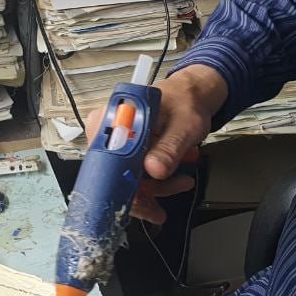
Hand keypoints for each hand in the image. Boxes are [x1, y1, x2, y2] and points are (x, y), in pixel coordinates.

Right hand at [82, 64, 227, 223]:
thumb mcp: (183, 125)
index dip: (121, 184)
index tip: (142, 198)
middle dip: (148, 189)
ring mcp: (118, 145)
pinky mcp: (128, 154)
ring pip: (127, 181)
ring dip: (158, 186)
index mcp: (112, 118)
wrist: (191, 97)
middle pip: (114, 175)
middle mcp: (108, 132)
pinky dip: (157, 182)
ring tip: (182, 179)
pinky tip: (175, 177)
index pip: (105, 161)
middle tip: (174, 188)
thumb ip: (169, 148)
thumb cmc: (185, 102)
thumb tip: (154, 170)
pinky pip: (135, 177)